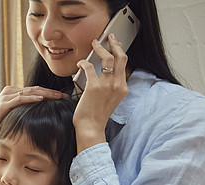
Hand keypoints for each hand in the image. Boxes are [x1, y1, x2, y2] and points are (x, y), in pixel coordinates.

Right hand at [0, 86, 67, 148]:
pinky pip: (20, 99)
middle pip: (35, 89)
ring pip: (30, 92)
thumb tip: (40, 117)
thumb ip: (24, 113)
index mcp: (14, 93)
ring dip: (45, 94)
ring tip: (57, 96)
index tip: (62, 97)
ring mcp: (6, 96)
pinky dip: (31, 98)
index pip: (35, 91)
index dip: (50, 93)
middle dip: (51, 92)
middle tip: (64, 96)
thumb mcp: (14, 117)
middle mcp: (10, 92)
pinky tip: (41, 99)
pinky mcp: (3, 104)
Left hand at [73, 33, 128, 152]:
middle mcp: (117, 85)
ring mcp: (107, 85)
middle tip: (109, 37)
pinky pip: (89, 66)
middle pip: (121, 57)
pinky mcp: (94, 86)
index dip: (120, 52)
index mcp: (122, 88)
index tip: (116, 45)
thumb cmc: (96, 115)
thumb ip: (110, 86)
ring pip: (108, 58)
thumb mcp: (110, 99)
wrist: (91, 127)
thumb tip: (103, 72)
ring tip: (94, 43)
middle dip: (115, 44)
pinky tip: (80, 62)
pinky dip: (83, 62)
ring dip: (100, 48)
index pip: (124, 65)